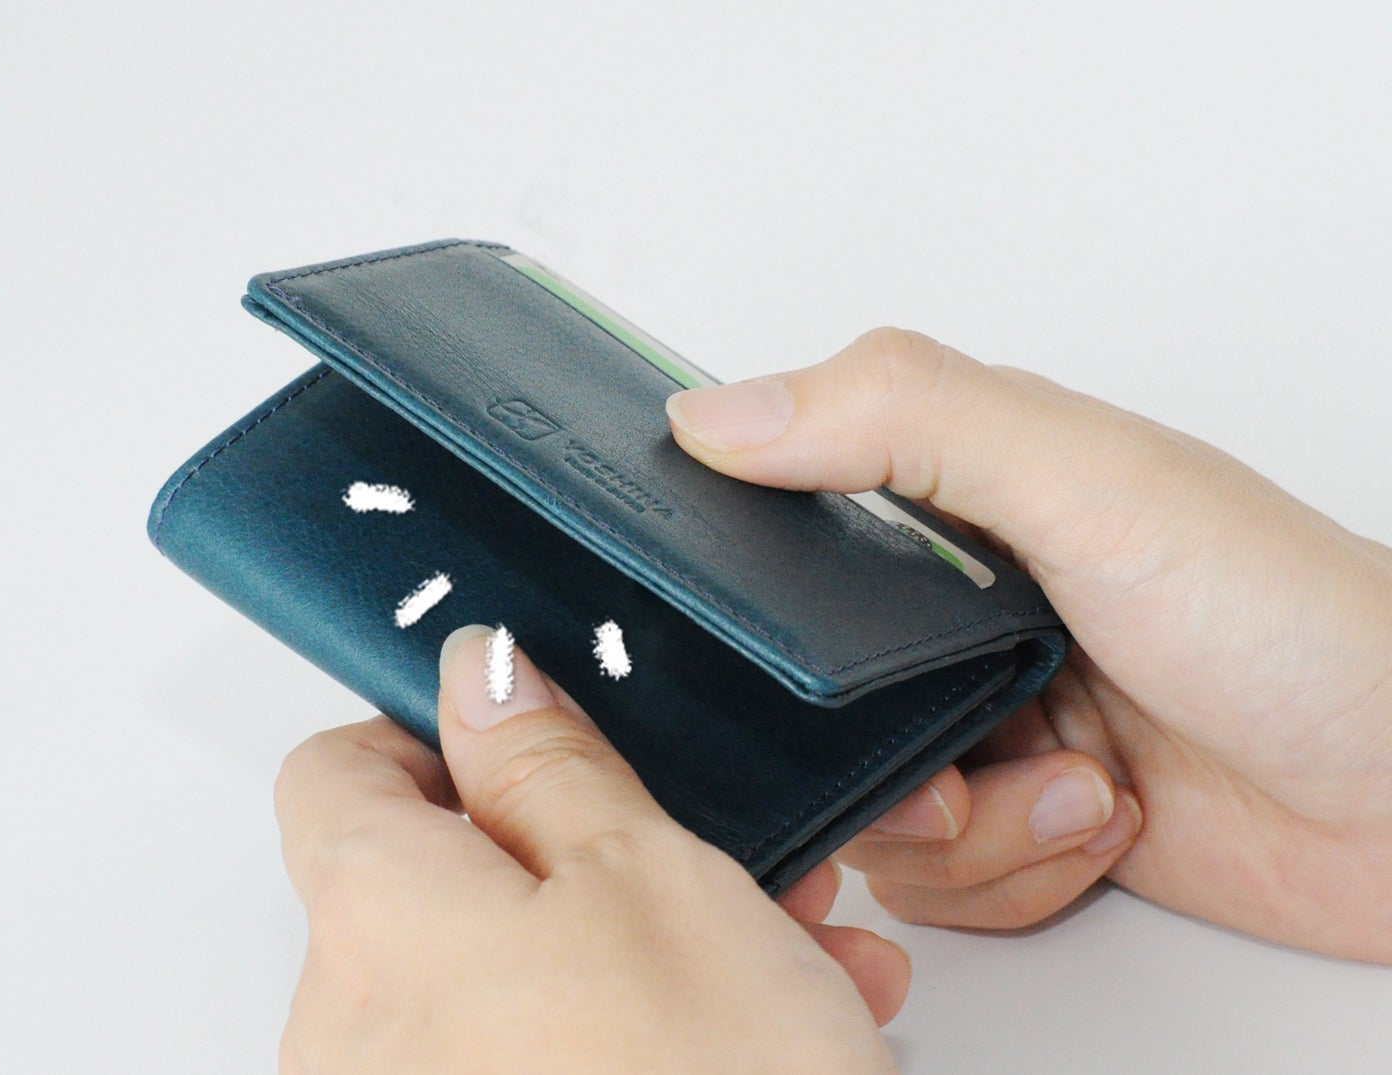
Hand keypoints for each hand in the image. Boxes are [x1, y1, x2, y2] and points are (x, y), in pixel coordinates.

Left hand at [274, 625, 906, 1073]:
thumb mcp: (646, 873)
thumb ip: (545, 759)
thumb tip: (479, 676)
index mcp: (375, 923)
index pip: (338, 773)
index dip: (430, 734)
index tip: (522, 731)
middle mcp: (353, 1038)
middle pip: (438, 887)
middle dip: (576, 853)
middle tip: (690, 852)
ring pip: (504, 984)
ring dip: (628, 947)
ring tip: (768, 953)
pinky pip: (521, 1067)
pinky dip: (617, 1036)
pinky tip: (738, 1037)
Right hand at [666, 328, 1391, 960]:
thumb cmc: (1293, 618)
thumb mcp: (1092, 482)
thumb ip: (904, 419)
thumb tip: (720, 417)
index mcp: (959, 498)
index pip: (784, 518)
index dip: (757, 586)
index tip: (792, 639)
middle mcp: (961, 612)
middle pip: (806, 695)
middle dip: (880, 753)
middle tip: (955, 758)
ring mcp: (987, 718)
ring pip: (867, 803)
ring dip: (970, 826)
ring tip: (1073, 781)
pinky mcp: (1020, 819)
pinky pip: (935, 881)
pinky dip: (1014, 872)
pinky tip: (1098, 819)